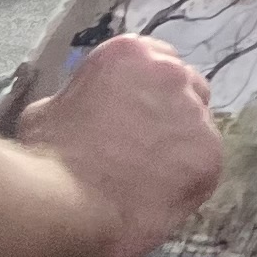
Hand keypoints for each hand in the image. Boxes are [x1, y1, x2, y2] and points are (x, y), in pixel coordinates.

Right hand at [16, 36, 221, 256]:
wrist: (63, 203)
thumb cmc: (46, 157)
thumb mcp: (49, 110)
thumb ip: (80, 101)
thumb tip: (84, 113)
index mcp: (131, 53)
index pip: (158, 61)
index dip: (149, 90)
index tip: (139, 113)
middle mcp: (171, 74)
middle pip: (187, 89)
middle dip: (171, 114)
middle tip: (147, 146)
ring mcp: (195, 114)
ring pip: (199, 129)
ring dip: (180, 149)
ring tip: (149, 180)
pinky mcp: (210, 154)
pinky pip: (205, 165)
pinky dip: (187, 181)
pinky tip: (160, 197)